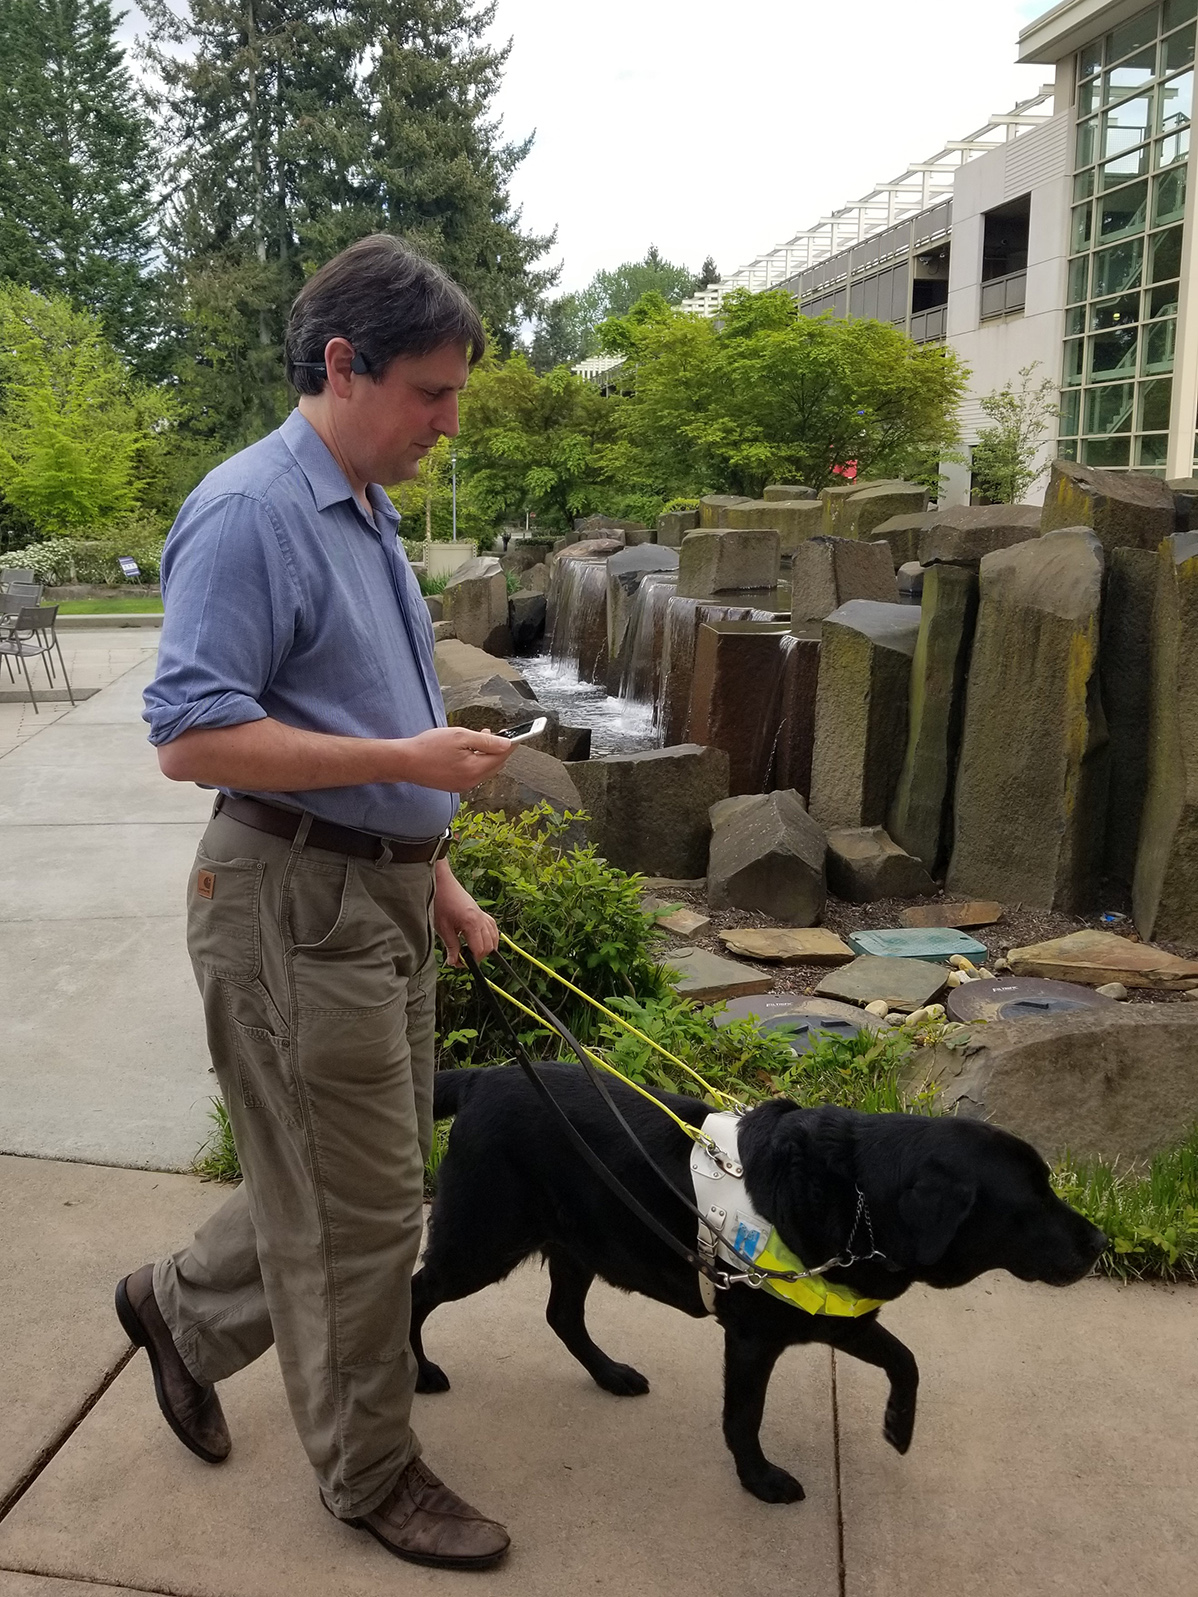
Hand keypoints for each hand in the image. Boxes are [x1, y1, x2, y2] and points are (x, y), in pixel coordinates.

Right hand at [395, 725, 512, 791]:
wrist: (404, 762)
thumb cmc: (428, 747)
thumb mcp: (459, 736)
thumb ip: (485, 741)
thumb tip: (506, 744)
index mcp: (474, 769)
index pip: (502, 756)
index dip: (510, 744)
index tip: (516, 735)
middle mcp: (471, 782)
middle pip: (495, 765)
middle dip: (497, 750)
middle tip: (491, 733)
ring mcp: (463, 786)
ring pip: (484, 770)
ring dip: (485, 755)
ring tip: (476, 739)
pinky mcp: (454, 786)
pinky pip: (473, 774)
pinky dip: (475, 762)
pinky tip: (466, 751)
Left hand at [434, 861, 499, 966]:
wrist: (442, 883)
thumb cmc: (441, 902)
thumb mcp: (443, 928)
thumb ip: (451, 946)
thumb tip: (454, 962)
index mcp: (471, 923)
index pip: (479, 950)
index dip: (471, 960)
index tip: (459, 963)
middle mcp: (481, 919)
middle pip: (489, 946)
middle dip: (478, 956)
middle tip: (463, 958)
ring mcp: (483, 915)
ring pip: (494, 938)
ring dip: (485, 948)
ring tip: (470, 951)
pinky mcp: (481, 912)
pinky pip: (492, 928)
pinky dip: (490, 937)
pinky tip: (481, 940)